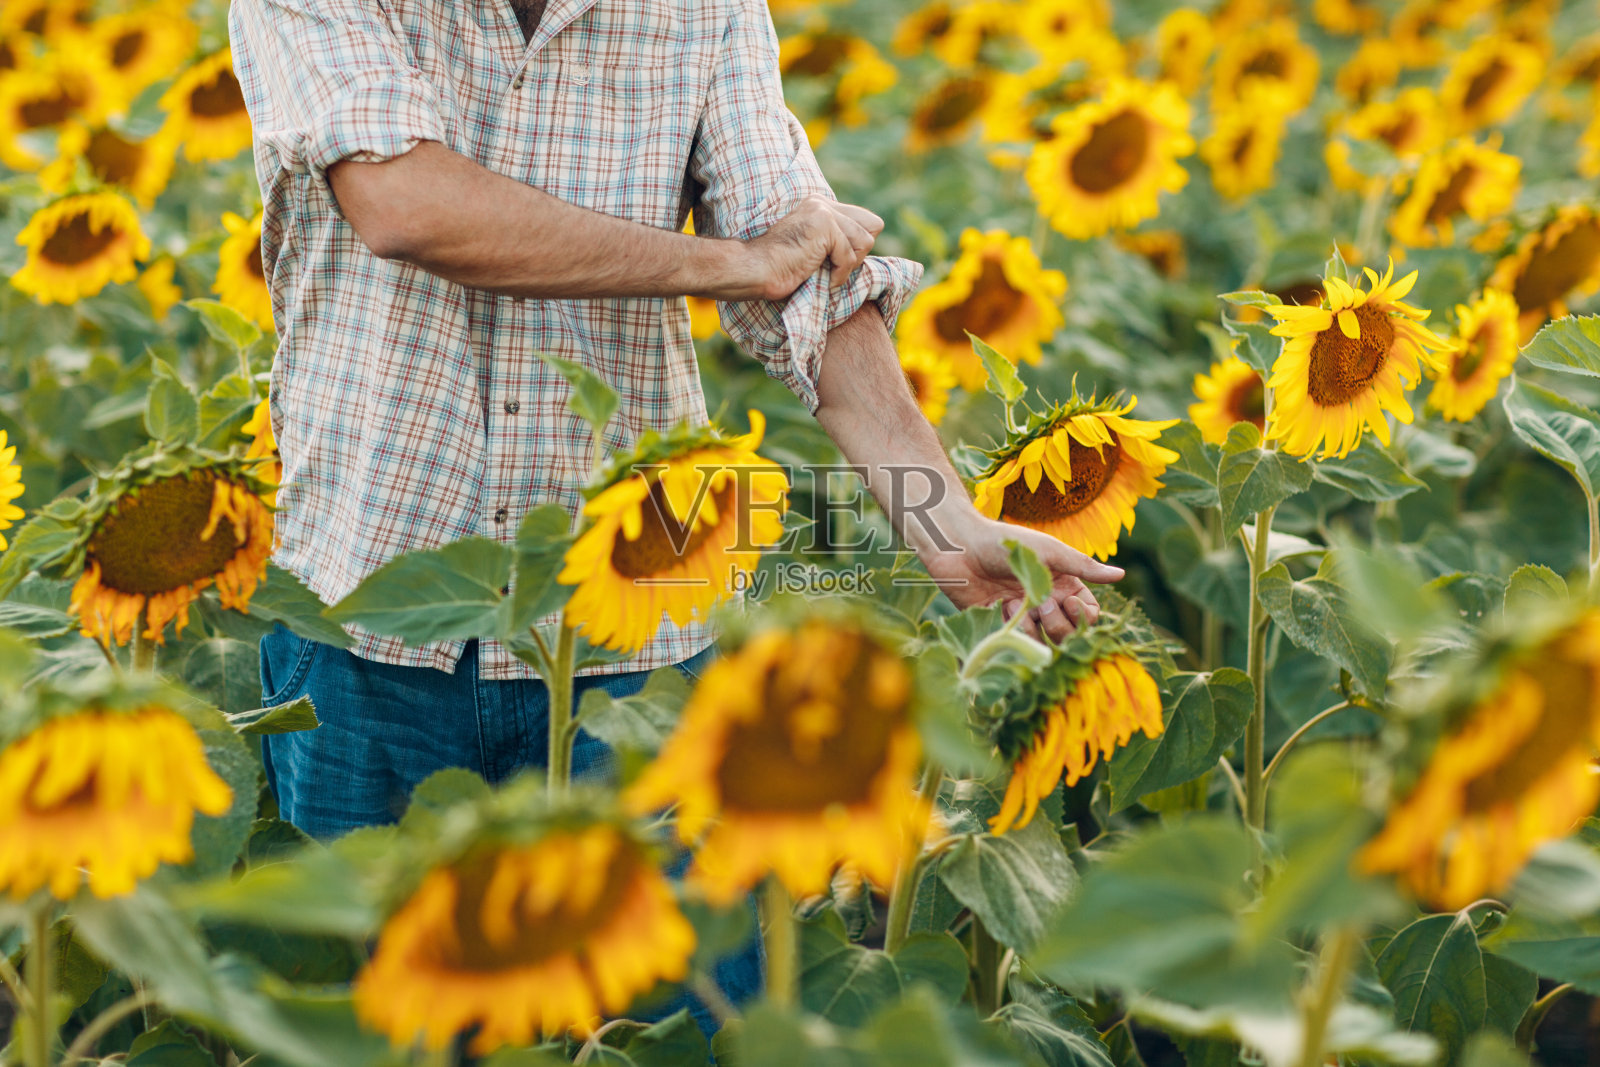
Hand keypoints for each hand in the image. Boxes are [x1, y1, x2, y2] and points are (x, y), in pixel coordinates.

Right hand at [738, 196, 883, 300]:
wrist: (755, 270)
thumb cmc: (781, 269)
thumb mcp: (815, 250)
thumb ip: (838, 241)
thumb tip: (868, 244)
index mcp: (821, 205)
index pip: (867, 221)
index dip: (859, 246)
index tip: (836, 262)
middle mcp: (823, 203)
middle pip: (873, 226)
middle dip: (859, 252)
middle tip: (832, 266)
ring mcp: (823, 211)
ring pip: (865, 242)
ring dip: (848, 265)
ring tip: (824, 271)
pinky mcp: (824, 226)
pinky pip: (850, 257)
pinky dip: (838, 275)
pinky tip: (820, 277)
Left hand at [917, 511, 1124, 644]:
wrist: (960, 546)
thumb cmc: (1005, 541)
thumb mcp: (1049, 551)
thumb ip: (1083, 567)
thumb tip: (1121, 575)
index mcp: (1062, 585)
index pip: (1087, 615)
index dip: (1082, 615)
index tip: (1068, 600)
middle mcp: (1045, 604)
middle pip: (1069, 635)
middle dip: (1058, 624)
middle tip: (1041, 603)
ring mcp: (1022, 618)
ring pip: (1043, 644)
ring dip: (1033, 627)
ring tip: (1015, 602)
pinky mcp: (998, 627)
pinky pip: (1016, 644)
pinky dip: (1012, 628)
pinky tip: (1001, 606)